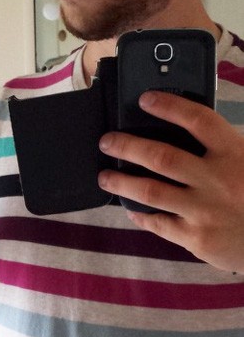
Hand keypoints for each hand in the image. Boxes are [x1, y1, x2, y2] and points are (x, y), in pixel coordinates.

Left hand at [97, 91, 243, 271]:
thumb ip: (225, 146)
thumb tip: (184, 127)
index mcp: (235, 154)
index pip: (198, 120)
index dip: (169, 106)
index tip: (145, 99)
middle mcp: (217, 180)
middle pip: (162, 157)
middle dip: (128, 146)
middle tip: (107, 141)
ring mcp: (204, 211)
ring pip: (150, 192)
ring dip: (122, 182)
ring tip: (105, 176)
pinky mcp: (196, 238)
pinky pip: (158, 224)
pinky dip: (140, 215)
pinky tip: (130, 209)